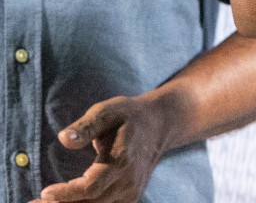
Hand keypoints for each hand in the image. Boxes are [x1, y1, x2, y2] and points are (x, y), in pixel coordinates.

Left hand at [35, 91, 184, 202]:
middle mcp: (128, 182)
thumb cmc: (130, 115)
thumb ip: (86, 126)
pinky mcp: (129, 198)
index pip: (91, 187)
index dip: (67, 193)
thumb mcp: (108, 111)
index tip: (45, 191)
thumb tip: (64, 139)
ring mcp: (130, 193)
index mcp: (122, 161)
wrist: (161, 124)